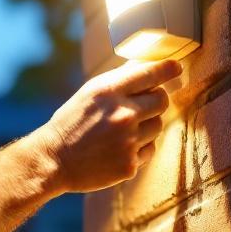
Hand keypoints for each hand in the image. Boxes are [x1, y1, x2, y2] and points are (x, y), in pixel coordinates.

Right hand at [36, 58, 180, 193]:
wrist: (54, 161)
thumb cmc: (71, 123)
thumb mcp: (89, 93)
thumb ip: (118, 82)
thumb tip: (146, 67)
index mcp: (109, 92)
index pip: (151, 73)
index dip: (168, 68)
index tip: (176, 68)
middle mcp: (122, 115)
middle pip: (162, 100)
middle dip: (155, 100)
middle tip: (142, 106)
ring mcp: (128, 141)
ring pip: (158, 126)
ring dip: (146, 126)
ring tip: (123, 131)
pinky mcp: (130, 164)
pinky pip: (150, 149)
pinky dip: (139, 148)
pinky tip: (119, 148)